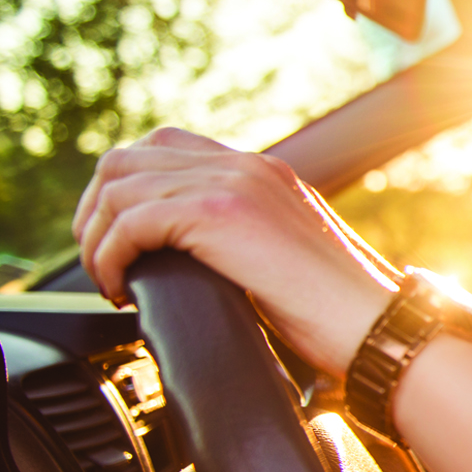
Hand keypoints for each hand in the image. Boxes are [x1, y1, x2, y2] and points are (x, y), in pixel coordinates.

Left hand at [72, 127, 394, 378]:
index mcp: (262, 172)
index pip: (166, 146)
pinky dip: (109, 258)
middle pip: (128, 158)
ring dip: (96, 239)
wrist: (377, 325)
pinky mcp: (221, 213)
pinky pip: (130, 222)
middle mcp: (247, 165)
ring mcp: (235, 182)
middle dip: (95, 212)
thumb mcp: (287, 258)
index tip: (117, 240)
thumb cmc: (340, 314)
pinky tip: (120, 290)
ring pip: (118, 186)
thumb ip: (245, 240)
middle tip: (101, 263)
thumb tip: (191, 262)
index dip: (124, 190)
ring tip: (108, 281)